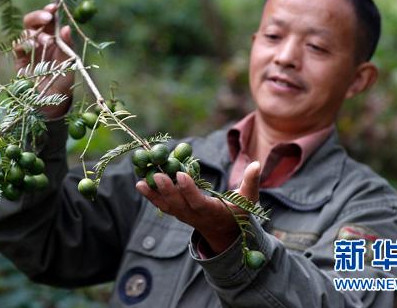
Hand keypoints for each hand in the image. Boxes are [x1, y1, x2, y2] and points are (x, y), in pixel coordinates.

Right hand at [14, 3, 73, 118]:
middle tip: (47, 17)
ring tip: (46, 42)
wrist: (51, 104)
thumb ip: (67, 46)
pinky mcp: (19, 60)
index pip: (50, 20)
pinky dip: (24, 42)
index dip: (50, 10)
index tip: (54, 6)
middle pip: (34, 21)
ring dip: (36, 32)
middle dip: (38, 16)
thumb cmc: (63, 82)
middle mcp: (40, 41)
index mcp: (54, 38)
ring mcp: (29, 50)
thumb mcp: (69, 64)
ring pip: (26, 31)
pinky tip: (33, 45)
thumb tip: (66, 27)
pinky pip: (18, 45)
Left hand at [136, 161, 260, 253]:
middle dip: (166, 190)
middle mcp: (195, 215)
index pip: (198, 202)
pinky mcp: (177, 212)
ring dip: (153, 194)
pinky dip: (151, 195)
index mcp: (212, 212)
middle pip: (178, 204)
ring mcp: (183, 215)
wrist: (225, 233)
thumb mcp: (248, 200)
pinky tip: (140, 184)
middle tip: (156, 174)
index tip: (181, 174)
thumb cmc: (239, 212)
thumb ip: (251, 182)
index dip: (188, 190)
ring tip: (140, 181)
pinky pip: (162, 205)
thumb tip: (257, 163)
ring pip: (166, 206)